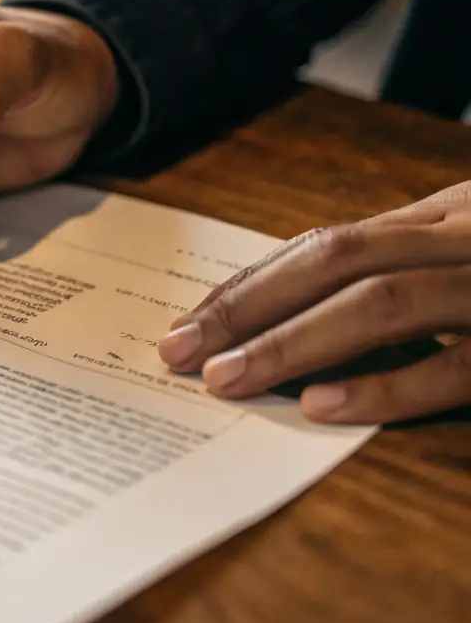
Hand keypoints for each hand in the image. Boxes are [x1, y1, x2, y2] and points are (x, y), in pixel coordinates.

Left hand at [157, 183, 470, 424]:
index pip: (327, 246)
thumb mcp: (469, 245)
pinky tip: (319, 405)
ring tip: (227, 379)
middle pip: (335, 262)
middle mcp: (456, 240)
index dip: (254, 285)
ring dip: (293, 342)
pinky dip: (384, 385)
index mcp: (440, 217)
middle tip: (181, 350)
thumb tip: (302, 314)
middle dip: (249, 306)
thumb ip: (405, 267)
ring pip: (380, 303)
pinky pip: (452, 367)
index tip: (191, 323)